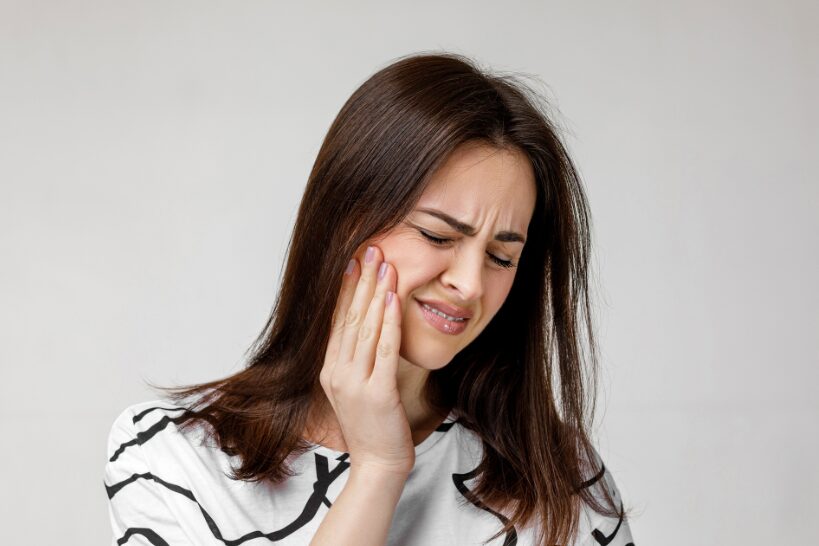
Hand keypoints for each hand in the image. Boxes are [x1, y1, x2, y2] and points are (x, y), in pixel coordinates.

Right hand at [319, 244, 414, 475]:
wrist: (378, 464)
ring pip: (366, 329)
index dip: (345, 288)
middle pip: (350, 317)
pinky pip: (385, 350)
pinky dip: (390, 322)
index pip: (337, 320)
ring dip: (376, 294)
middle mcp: (337, 372)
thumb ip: (354, 359)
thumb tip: (363, 326)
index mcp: (329, 369)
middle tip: (370, 249)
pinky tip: (395, 299)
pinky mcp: (377, 392)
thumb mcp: (354, 388)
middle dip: (361, 281)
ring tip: (384, 265)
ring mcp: (355, 383)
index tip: (353, 260)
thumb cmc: (372, 425)